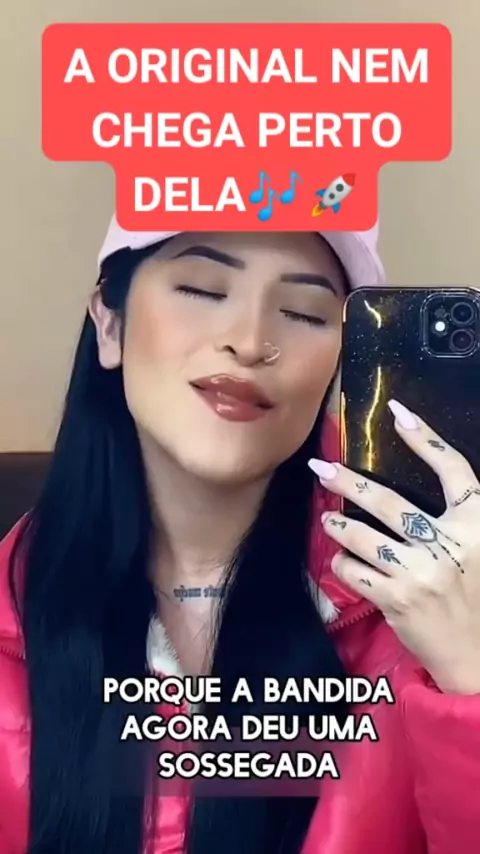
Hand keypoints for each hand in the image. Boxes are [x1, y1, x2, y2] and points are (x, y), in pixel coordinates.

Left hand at [309, 399, 479, 695]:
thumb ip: (461, 519)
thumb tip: (422, 492)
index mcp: (477, 524)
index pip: (452, 468)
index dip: (425, 438)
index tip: (398, 412)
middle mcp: (449, 543)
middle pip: (389, 500)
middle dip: (348, 481)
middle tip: (320, 467)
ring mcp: (421, 573)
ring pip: (364, 536)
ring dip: (339, 524)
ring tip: (328, 518)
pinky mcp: (399, 600)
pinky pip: (356, 572)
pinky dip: (344, 564)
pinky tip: (341, 560)